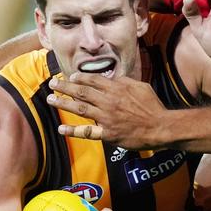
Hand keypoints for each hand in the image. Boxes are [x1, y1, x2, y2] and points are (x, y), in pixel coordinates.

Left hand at [46, 74, 167, 149]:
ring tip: (50, 99)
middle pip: (82, 92)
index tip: (70, 77)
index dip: (80, 77)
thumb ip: (125, 81)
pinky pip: (87, 132)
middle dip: (65, 87)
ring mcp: (107, 118)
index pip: (93, 80)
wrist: (160, 127)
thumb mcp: (141, 86)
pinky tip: (61, 129)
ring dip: (63, 103)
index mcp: (117, 88)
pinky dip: (73, 131)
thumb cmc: (152, 106)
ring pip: (80, 109)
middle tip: (52, 83)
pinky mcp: (108, 134)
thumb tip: (113, 78)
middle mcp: (108, 101)